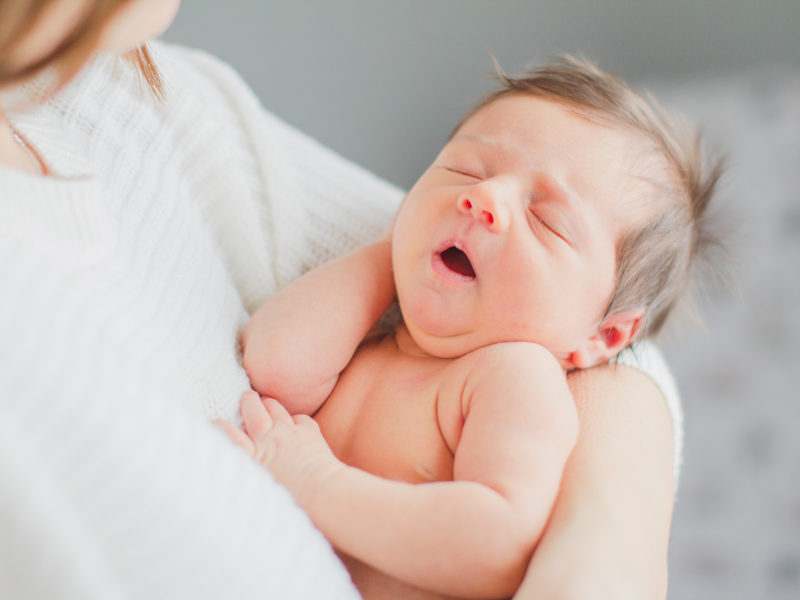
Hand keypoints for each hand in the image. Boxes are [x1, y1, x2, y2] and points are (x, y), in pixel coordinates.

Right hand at [216, 391, 342, 504]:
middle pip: (253, 410)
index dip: (219, 425)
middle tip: (246, 396)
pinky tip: (295, 422)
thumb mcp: (258, 489)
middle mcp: (268, 439)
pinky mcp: (309, 431)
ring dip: (270, 403)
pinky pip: (299, 417)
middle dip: (248, 401)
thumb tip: (239, 474)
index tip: (215, 421)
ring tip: (266, 401)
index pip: (227, 433)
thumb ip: (248, 474)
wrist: (322, 495)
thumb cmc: (289, 503)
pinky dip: (296, 418)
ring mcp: (289, 432)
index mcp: (252, 457)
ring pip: (275, 408)